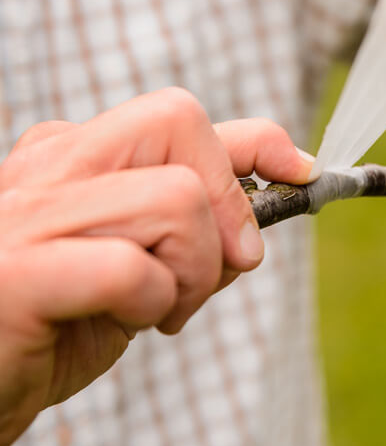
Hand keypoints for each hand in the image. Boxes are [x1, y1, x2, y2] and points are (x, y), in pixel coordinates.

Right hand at [0, 88, 311, 445]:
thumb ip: (192, 229)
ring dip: (192, 271)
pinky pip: (131, 268)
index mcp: (69, 157)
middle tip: (217, 270)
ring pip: (175, 196)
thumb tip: (270, 201)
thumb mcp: (136, 268)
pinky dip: (151, 303)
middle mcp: (45, 167)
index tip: (298, 170)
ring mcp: (27, 214)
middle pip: (178, 121)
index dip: (256, 139)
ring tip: (153, 310)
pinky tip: (122, 323)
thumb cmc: (51, 331)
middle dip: (227, 200)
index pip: (177, 115)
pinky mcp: (17, 273)